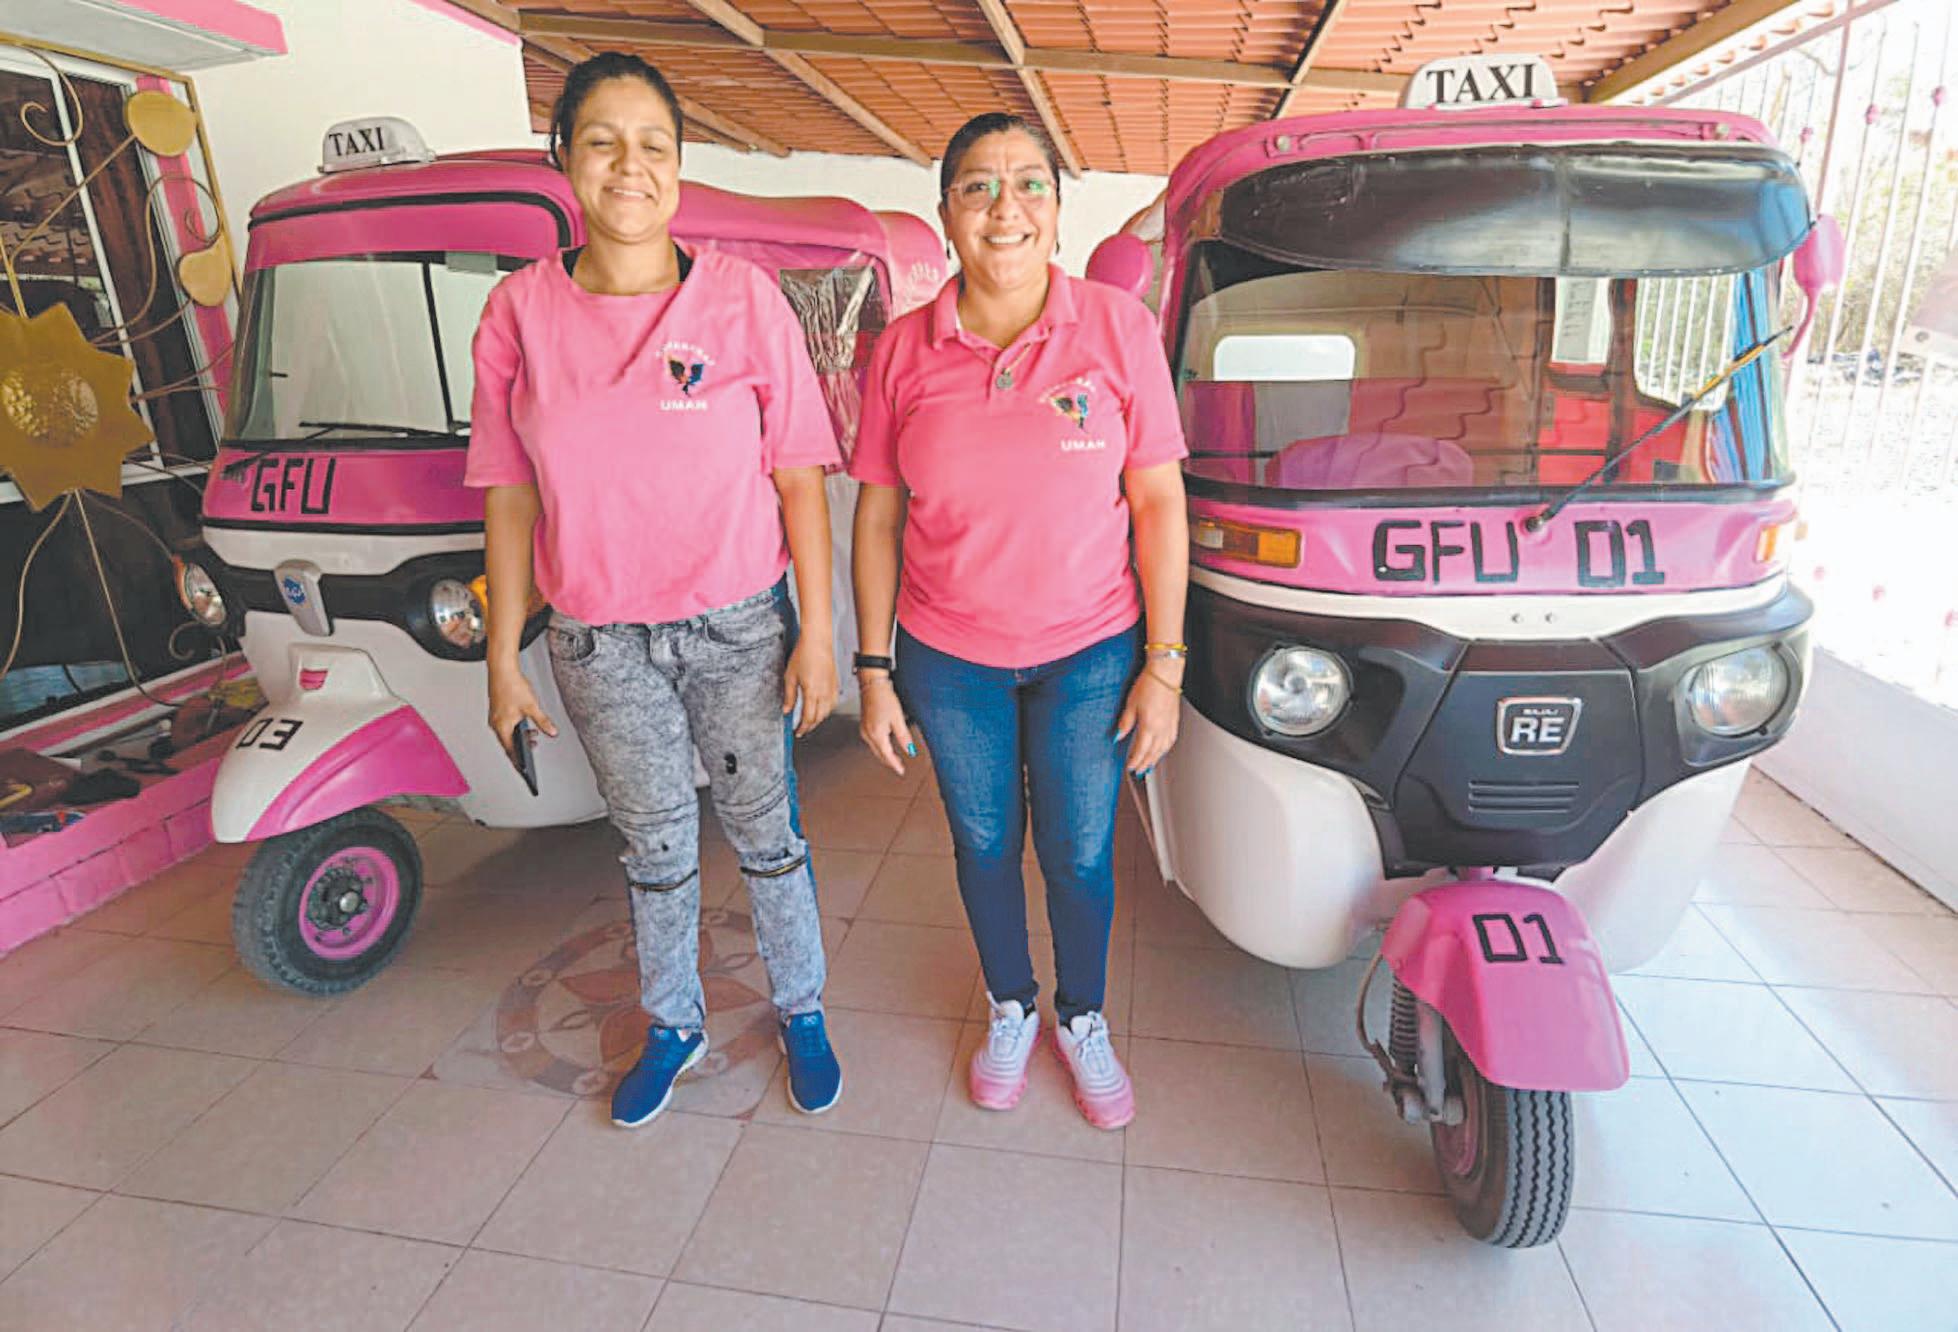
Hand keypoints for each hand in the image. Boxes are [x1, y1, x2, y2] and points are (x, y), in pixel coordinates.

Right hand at [488, 664, 557, 758]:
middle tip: (533, 750)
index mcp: (502, 727)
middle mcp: (495, 724)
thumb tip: (552, 732)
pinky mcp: (496, 710)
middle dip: (521, 748)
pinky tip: (525, 723)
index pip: (511, 751)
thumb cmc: (512, 686)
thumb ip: (543, 722)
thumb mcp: (532, 707)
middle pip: (508, 743)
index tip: (524, 771)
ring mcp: (495, 717)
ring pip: (507, 733)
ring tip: (533, 735)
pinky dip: (515, 728)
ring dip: (519, 736)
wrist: (502, 670)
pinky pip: (505, 725)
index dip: (519, 762)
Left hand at [783, 637, 838, 736]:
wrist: (817, 642)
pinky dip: (826, 710)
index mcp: (812, 692)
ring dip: (818, 719)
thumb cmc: (803, 655)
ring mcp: (831, 689)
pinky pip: (833, 703)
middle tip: (801, 729)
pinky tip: (821, 709)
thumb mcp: (790, 677)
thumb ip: (789, 696)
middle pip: (818, 718)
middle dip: (809, 726)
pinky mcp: (835, 684)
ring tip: (809, 721)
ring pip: (827, 712)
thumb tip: (786, 710)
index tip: (797, 732)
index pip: (808, 718)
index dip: (802, 728)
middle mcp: (824, 693)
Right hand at [856, 673, 915, 775]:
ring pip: (875, 749)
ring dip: (884, 755)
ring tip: (894, 758)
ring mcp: (864, 730)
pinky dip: (879, 747)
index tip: (901, 771)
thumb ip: (903, 737)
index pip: (887, 755)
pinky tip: (885, 745)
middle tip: (899, 767)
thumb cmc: (884, 697)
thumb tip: (910, 750)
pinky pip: (872, 742)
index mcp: (876, 734)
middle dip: (889, 761)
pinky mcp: (864, 726)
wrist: (872, 685)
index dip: (895, 764)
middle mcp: (868, 734)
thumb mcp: (898, 718)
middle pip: (880, 754)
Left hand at [1115, 661, 1181, 775]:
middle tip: (1138, 771)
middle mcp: (1162, 729)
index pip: (1141, 750)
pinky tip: (1161, 749)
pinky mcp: (1174, 720)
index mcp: (1150, 726)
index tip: (1129, 767)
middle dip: (1144, 764)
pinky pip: (1170, 741)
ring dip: (1155, 759)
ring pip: (1163, 749)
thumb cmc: (1149, 684)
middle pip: (1153, 753)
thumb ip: (1125, 723)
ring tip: (1148, 765)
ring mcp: (1170, 725)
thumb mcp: (1131, 704)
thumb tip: (1118, 736)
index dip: (1135, 761)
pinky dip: (1164, 749)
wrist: (1165, 673)